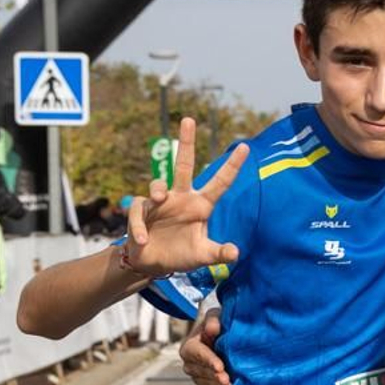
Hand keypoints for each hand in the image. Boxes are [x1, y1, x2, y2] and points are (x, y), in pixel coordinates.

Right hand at [125, 117, 248, 276]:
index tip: (245, 146)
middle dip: (186, 142)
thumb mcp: (203, 256)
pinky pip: (139, 212)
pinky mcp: (140, 212)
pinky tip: (143, 240)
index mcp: (200, 205)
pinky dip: (139, 226)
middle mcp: (181, 198)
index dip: (232, 166)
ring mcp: (159, 203)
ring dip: (158, 189)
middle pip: (184, 165)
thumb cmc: (181, 254)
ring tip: (159, 199)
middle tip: (189, 120)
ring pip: (158, 184)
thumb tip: (235, 253)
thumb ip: (218, 253)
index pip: (220, 182)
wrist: (153, 264)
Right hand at [180, 306, 230, 384]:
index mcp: (190, 346)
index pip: (197, 354)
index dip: (208, 360)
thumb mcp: (215, 316)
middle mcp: (190, 363)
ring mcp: (197, 375)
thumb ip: (213, 320)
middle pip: (200, 371)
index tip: (220, 366)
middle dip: (214, 376)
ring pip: (204, 383)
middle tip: (227, 380)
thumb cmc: (218, 323)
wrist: (223, 334)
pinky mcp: (205, 383)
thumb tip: (213, 328)